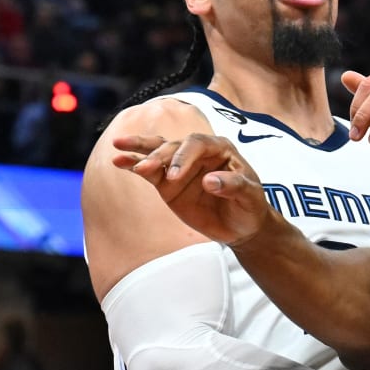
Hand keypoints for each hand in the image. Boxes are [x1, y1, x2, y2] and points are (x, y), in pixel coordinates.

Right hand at [112, 132, 272, 246]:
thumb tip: (209, 181)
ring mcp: (180, 166)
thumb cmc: (250, 206)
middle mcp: (198, 153)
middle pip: (174, 146)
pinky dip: (134, 164)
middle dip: (160, 156)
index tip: (174, 176)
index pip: (197, 144)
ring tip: (119, 149)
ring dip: (139, 150)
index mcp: (220, 149)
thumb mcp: (251, 197)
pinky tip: (118, 160)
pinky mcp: (168, 182)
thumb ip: (233, 186)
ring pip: (158, 151)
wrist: (242, 226)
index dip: (184, 156)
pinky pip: (149, 170)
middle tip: (147, 170)